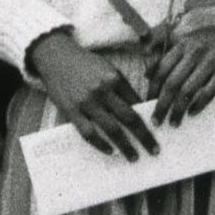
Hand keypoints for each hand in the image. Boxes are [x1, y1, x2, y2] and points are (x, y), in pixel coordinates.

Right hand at [29, 28, 159, 160]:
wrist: (56, 57)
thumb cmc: (86, 64)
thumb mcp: (109, 69)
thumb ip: (122, 87)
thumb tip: (138, 109)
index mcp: (115, 79)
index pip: (137, 103)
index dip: (149, 119)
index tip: (158, 132)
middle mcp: (103, 91)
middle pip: (129, 119)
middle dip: (144, 137)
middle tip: (155, 151)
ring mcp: (87, 102)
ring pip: (111, 129)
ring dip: (125, 146)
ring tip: (134, 157)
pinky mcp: (71, 111)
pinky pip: (88, 133)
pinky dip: (101, 144)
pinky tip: (110, 151)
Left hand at [147, 13, 214, 122]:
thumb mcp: (192, 39)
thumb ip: (171, 53)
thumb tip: (149, 74)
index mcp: (183, 43)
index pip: (161, 68)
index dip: (152, 88)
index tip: (147, 102)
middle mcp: (195, 51)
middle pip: (172, 83)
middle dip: (161, 104)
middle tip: (156, 120)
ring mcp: (211, 60)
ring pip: (188, 90)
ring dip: (178, 110)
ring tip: (174, 122)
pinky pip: (208, 91)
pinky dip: (198, 104)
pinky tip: (192, 112)